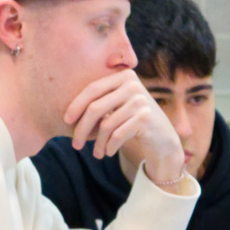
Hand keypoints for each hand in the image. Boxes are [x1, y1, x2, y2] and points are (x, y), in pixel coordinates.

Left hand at [66, 70, 185, 186]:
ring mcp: (141, 100)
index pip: (92, 89)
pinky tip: (108, 152)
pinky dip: (109, 147)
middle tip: (76, 145)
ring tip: (97, 153)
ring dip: (98, 143)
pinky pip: (117, 135)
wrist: (163, 139)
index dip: (76, 105)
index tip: (66, 121)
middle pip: (96, 108)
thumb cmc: (133, 122)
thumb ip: (100, 101)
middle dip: (82, 129)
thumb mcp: (118, 106)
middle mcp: (133, 84)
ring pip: (106, 125)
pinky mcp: (146, 118)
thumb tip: (67, 113)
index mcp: (123, 76)